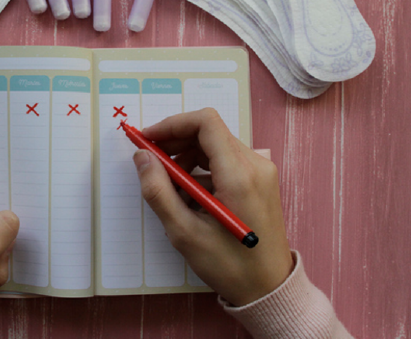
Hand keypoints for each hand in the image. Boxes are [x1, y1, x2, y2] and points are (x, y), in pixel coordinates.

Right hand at [133, 108, 292, 305]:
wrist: (269, 289)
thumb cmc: (230, 266)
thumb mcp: (184, 232)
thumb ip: (158, 191)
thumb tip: (142, 157)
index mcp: (239, 175)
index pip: (205, 123)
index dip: (172, 124)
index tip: (148, 139)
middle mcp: (255, 165)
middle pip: (209, 132)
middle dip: (175, 141)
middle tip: (150, 161)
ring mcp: (261, 172)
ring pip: (215, 146)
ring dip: (186, 158)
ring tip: (170, 188)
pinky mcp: (260, 181)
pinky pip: (225, 161)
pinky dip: (201, 170)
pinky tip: (189, 197)